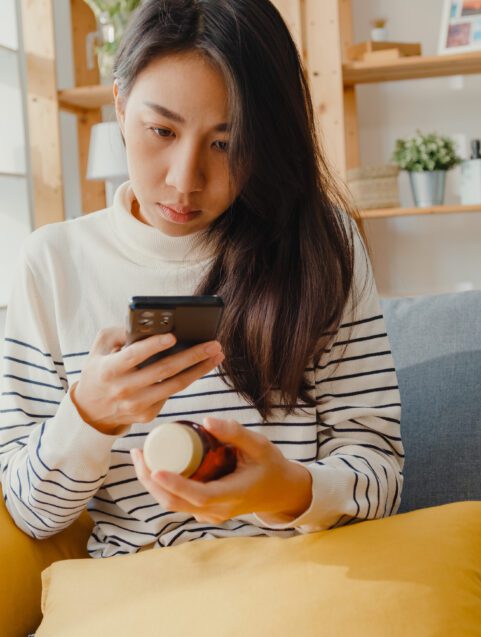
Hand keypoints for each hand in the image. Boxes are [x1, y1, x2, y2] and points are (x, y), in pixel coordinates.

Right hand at [70, 327, 223, 434]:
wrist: (91, 410)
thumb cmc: (99, 371)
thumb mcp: (99, 348)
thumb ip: (118, 333)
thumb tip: (146, 325)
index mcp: (109, 369)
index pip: (134, 355)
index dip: (154, 346)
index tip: (173, 336)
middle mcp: (123, 389)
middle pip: (164, 370)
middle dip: (192, 355)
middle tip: (213, 343)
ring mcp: (136, 405)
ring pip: (175, 385)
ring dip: (200, 369)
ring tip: (216, 354)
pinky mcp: (147, 415)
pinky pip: (172, 393)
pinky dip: (188, 379)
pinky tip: (202, 367)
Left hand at [130, 417, 312, 523]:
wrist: (282, 491)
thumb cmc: (271, 465)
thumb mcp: (259, 444)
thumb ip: (234, 432)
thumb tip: (206, 420)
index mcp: (232, 495)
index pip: (197, 495)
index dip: (174, 484)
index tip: (154, 468)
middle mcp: (217, 510)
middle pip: (175, 503)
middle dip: (150, 480)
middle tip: (138, 453)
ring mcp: (210, 515)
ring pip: (173, 504)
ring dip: (152, 484)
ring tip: (140, 457)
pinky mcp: (205, 511)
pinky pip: (179, 502)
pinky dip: (162, 487)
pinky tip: (154, 467)